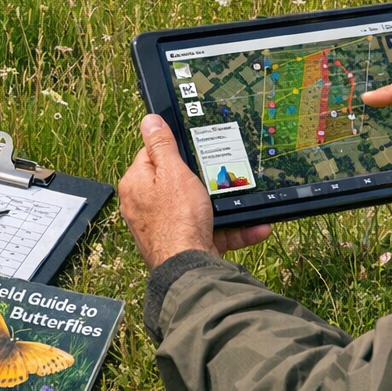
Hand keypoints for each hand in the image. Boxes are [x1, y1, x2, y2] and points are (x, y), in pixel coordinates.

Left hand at [119, 114, 271, 268]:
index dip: (173, 150)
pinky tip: (255, 226)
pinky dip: (231, 228)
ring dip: (223, 206)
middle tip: (220, 175)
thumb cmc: (178, 220)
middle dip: (202, 180)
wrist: (190, 270)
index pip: (151, 155)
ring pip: (197, 208)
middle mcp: (144, 205)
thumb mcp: (173, 172)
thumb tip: (149, 120)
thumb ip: (161, 145)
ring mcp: (163, 227)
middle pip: (175, 181)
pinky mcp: (183, 244)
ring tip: (245, 200)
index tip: (193, 150)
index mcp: (136, 183)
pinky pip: (209, 229)